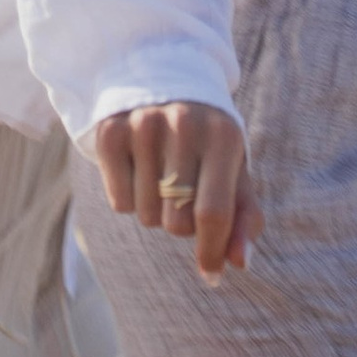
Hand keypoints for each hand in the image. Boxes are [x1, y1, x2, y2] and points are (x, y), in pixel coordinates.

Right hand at [91, 100, 256, 284]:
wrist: (163, 82)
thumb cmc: (208, 143)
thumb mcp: (234, 170)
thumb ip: (245, 218)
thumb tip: (239, 263)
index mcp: (223, 136)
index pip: (214, 213)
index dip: (211, 251)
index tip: (211, 274)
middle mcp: (184, 125)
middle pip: (178, 223)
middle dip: (183, 224)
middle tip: (184, 194)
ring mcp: (144, 125)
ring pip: (147, 215)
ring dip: (156, 211)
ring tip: (162, 177)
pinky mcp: (111, 131)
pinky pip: (119, 203)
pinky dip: (129, 199)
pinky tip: (139, 169)